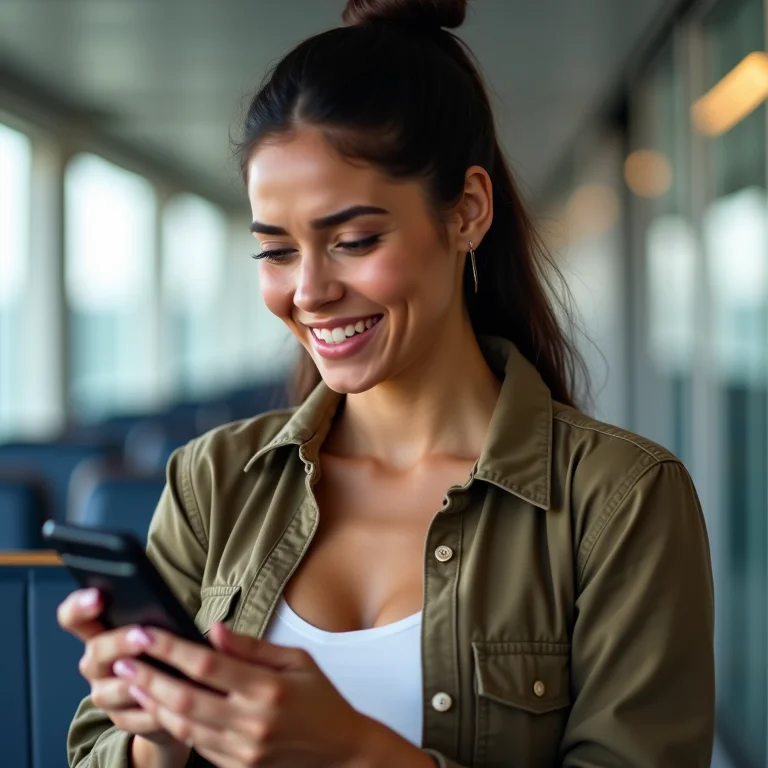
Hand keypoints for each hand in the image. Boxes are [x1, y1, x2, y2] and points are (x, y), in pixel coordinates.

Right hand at [56, 588, 183, 751]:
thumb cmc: (165, 647)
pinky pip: (131, 718)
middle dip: (118, 643)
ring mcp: (105, 693)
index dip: (79, 607)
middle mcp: (96, 664)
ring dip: (133, 682)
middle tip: (140, 635)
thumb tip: (165, 607)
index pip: (73, 618)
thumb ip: (156, 616)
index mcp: (100, 633)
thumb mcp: (161, 626)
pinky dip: (149, 711)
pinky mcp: (122, 719)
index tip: (97, 596)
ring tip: (157, 674)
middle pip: (95, 653)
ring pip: (108, 691)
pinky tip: (167, 702)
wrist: (177, 689)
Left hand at [114, 622, 382, 767]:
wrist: (340, 753)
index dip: (170, 648)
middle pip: (184, 699)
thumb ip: (253, 647)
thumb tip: (214, 631)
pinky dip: (174, 725)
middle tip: (122, 660)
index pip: (207, 665)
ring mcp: (242, 752)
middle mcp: (252, 723)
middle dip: (148, 678)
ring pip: (183, 727)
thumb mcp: (297, 661)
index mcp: (268, 689)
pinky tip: (160, 707)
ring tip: (132, 682)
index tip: (145, 632)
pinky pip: (196, 746)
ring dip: (152, 703)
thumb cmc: (321, 699)